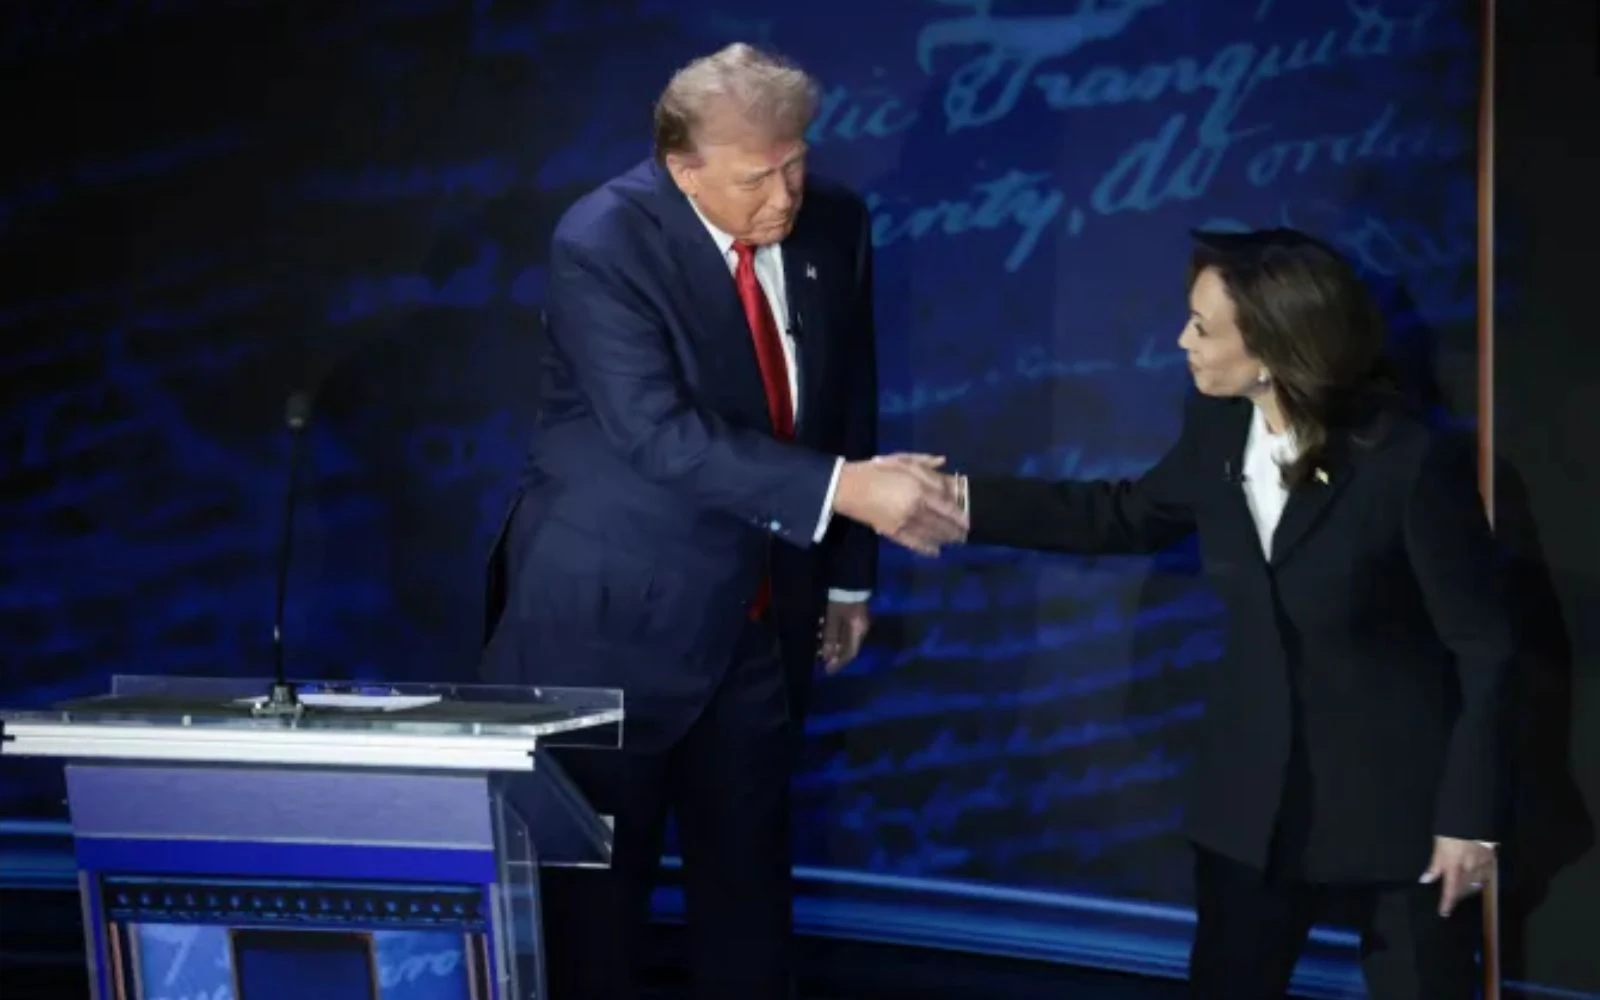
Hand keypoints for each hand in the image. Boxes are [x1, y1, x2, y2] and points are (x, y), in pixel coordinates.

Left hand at [818, 602, 869, 673]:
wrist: (850, 579)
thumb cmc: (841, 600)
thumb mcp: (832, 618)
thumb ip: (830, 637)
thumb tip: (826, 656)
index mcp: (857, 633)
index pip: (849, 654)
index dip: (838, 664)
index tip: (827, 671)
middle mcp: (861, 630)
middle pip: (847, 648)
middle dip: (833, 654)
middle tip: (819, 657)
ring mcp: (859, 623)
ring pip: (845, 639)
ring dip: (832, 643)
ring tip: (818, 643)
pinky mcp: (855, 615)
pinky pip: (844, 631)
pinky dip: (834, 634)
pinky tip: (824, 630)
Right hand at [833, 457, 967, 555]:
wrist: (848, 488)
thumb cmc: (876, 470)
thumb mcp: (902, 460)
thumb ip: (924, 463)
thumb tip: (943, 462)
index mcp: (918, 490)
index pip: (946, 506)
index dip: (959, 515)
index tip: (969, 521)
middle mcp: (915, 509)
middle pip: (941, 523)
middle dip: (955, 530)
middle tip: (965, 535)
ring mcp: (904, 523)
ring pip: (930, 534)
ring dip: (944, 539)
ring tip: (955, 542)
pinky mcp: (893, 533)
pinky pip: (914, 543)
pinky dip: (926, 548)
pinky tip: (935, 551)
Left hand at [1420, 836, 1495, 916]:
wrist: (1472, 819)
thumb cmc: (1451, 831)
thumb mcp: (1439, 846)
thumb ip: (1435, 865)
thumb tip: (1426, 880)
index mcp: (1454, 866)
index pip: (1451, 890)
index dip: (1447, 903)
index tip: (1444, 913)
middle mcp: (1470, 869)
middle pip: (1464, 890)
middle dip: (1457, 895)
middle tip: (1451, 897)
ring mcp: (1482, 866)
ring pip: (1475, 885)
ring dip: (1467, 889)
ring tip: (1461, 888)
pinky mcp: (1491, 861)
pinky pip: (1485, 877)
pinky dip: (1479, 880)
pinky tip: (1474, 879)